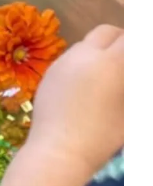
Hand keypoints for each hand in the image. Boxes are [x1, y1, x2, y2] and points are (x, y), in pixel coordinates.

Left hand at [26, 25, 123, 181]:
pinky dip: (83, 64)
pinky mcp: (48, 74)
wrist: (58, 153)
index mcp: (109, 62)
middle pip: (106, 32)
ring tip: (108, 77)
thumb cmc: (102, 137)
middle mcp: (83, 55)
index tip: (138, 59)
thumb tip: (128, 75)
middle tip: (128, 62)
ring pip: (86, 44)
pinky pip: (70, 58)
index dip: (138, 44)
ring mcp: (62, 63)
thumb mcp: (130, 111)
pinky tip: (86, 87)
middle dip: (121, 41)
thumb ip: (133, 83)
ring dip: (101, 51)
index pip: (130, 38)